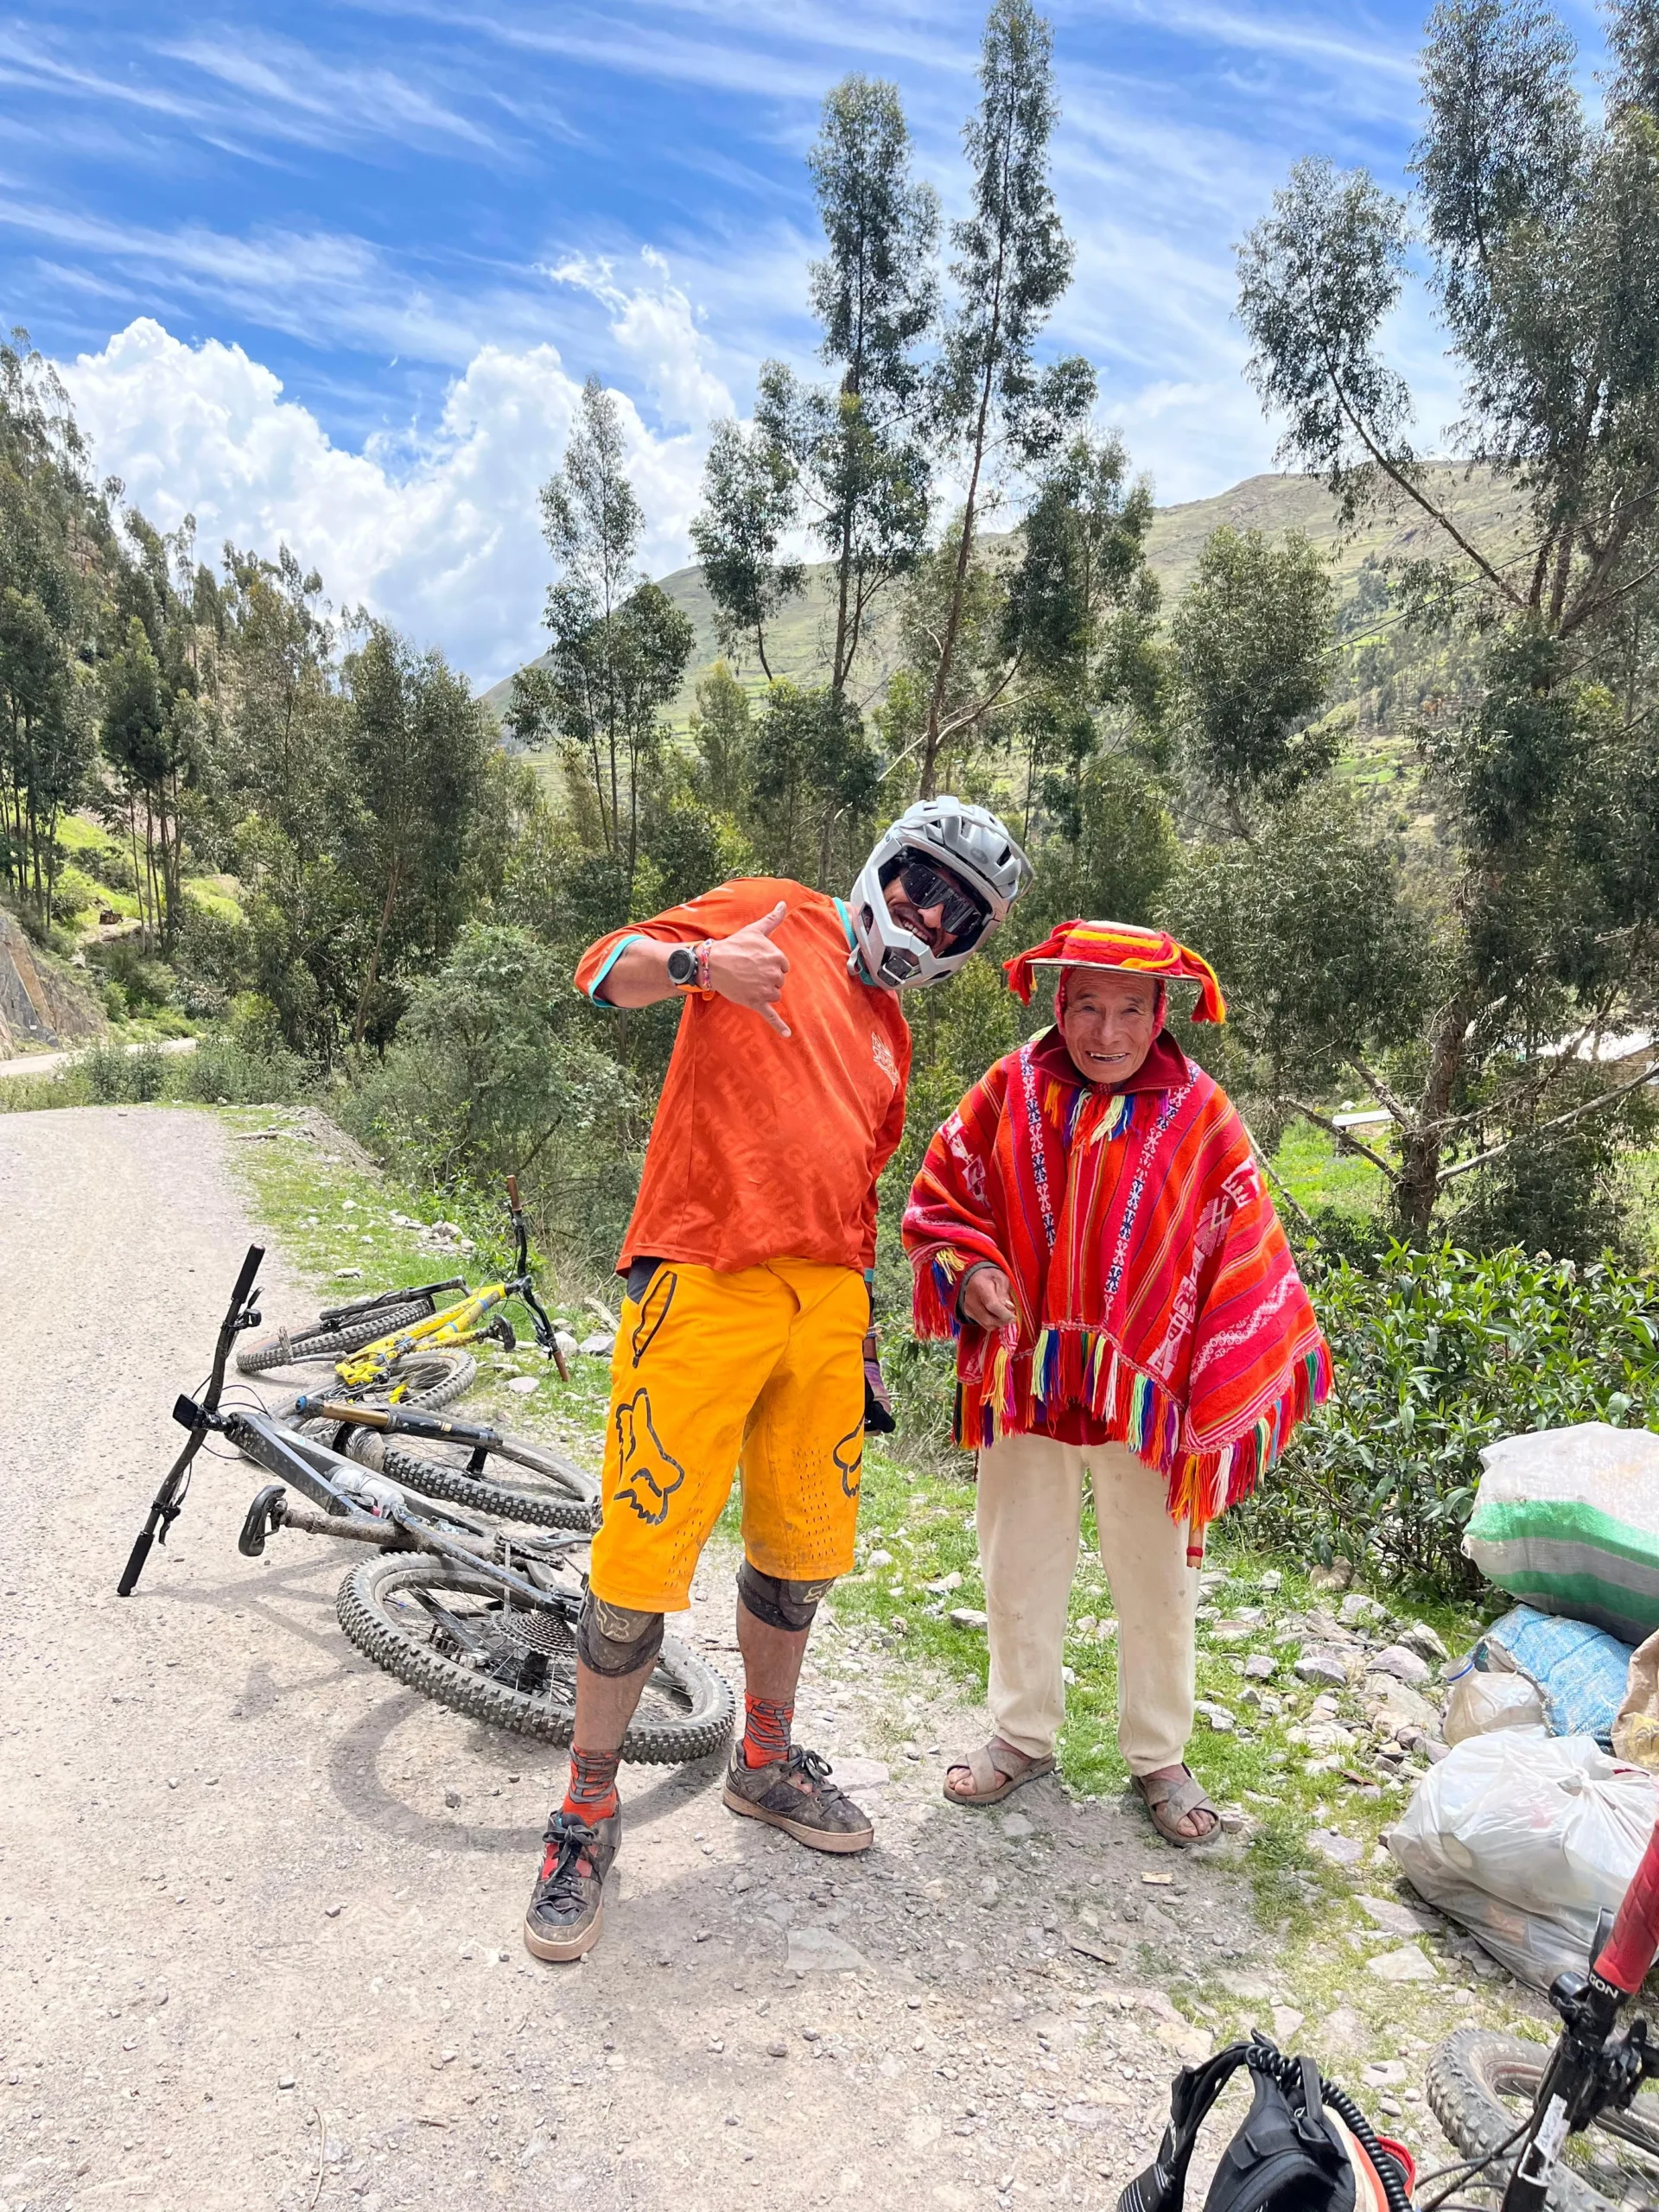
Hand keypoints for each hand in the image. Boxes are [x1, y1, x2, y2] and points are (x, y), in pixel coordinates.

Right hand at [707, 900, 790, 1036]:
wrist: (712, 963)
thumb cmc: (734, 945)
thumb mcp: (755, 930)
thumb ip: (772, 918)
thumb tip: (783, 903)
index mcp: (777, 957)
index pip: (783, 965)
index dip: (770, 963)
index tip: (756, 960)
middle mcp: (774, 974)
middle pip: (779, 981)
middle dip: (767, 977)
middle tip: (749, 971)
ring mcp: (765, 990)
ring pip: (774, 995)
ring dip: (765, 991)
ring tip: (748, 982)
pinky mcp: (756, 1002)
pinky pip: (771, 1016)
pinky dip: (780, 1026)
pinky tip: (787, 1035)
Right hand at [960, 1265, 1016, 1329]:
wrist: (973, 1276)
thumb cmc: (990, 1277)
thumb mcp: (1001, 1280)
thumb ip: (1005, 1294)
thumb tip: (1010, 1309)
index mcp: (980, 1286)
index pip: (992, 1305)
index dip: (1004, 1314)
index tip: (1014, 1318)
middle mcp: (971, 1300)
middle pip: (988, 1319)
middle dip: (1003, 1320)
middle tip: (1011, 1316)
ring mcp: (968, 1308)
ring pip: (986, 1324)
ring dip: (999, 1323)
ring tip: (1004, 1314)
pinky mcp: (968, 1314)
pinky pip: (983, 1324)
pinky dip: (993, 1323)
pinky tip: (997, 1315)